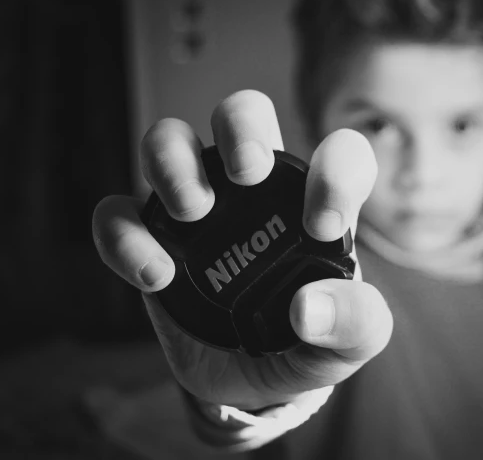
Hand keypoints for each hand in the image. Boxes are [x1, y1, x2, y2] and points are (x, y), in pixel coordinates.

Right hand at [92, 90, 391, 409]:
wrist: (253, 381)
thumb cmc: (307, 344)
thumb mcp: (350, 345)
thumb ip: (355, 324)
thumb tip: (310, 308)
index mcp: (313, 203)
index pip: (339, 153)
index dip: (336, 171)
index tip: (321, 227)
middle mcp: (254, 192)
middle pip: (242, 113)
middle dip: (241, 127)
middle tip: (247, 173)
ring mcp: (197, 211)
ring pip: (169, 141)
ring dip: (174, 162)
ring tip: (195, 212)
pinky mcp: (151, 241)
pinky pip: (116, 215)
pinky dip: (125, 235)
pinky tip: (157, 276)